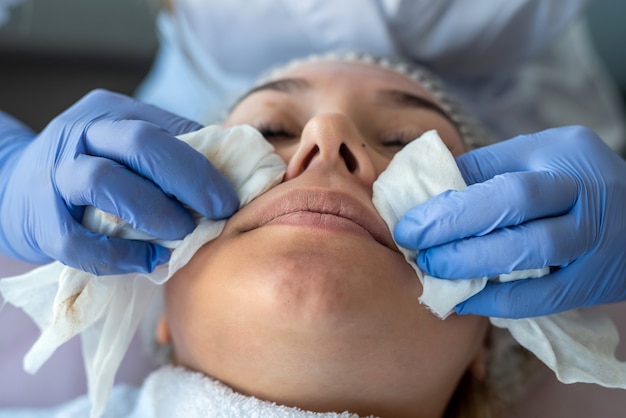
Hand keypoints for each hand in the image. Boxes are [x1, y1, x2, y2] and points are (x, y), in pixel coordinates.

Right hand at [0, 89, 238, 274]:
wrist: (11, 188)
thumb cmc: (90, 170)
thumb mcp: (123, 147)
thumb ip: (169, 152)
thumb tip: (229, 172)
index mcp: (110, 114)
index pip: (165, 128)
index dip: (205, 162)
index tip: (231, 193)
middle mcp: (81, 135)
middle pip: (140, 143)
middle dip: (189, 179)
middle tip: (220, 210)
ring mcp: (56, 176)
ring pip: (103, 181)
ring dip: (154, 210)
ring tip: (184, 232)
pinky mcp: (41, 222)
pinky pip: (78, 241)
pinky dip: (120, 255)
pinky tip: (151, 260)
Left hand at [394, 126, 625, 317]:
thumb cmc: (570, 186)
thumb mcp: (537, 161)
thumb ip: (486, 172)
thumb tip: (423, 194)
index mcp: (562, 152)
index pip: (497, 170)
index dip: (449, 200)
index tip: (410, 221)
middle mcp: (586, 188)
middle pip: (516, 201)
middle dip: (455, 225)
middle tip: (415, 246)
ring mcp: (597, 236)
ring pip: (533, 249)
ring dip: (474, 262)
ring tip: (434, 269)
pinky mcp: (599, 279)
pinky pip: (548, 296)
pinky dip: (502, 302)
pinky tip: (467, 301)